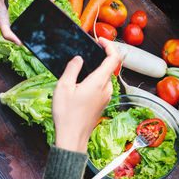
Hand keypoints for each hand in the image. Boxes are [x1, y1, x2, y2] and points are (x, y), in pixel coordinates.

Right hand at [52, 38, 120, 152]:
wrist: (72, 138)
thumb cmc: (67, 114)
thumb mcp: (63, 87)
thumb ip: (72, 69)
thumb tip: (78, 58)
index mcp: (98, 82)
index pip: (114, 58)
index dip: (110, 45)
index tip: (100, 40)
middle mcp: (106, 89)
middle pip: (109, 66)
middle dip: (100, 56)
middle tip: (87, 51)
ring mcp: (105, 97)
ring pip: (105, 77)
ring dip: (96, 68)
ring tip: (80, 68)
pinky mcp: (101, 104)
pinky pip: (101, 86)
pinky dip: (94, 79)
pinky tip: (80, 83)